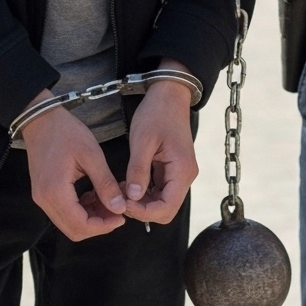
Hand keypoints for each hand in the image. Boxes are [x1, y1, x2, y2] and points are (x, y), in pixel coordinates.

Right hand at [21, 90, 127, 240]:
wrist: (41, 119)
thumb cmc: (66, 132)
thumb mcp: (92, 155)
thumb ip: (105, 183)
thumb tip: (119, 207)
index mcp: (55, 192)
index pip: (80, 225)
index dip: (103, 226)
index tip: (122, 216)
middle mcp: (45, 201)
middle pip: (73, 229)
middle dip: (98, 224)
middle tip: (118, 211)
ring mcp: (42, 197)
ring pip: (68, 222)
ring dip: (90, 217)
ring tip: (110, 201)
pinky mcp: (43, 192)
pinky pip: (63, 210)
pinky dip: (80, 209)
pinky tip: (94, 195)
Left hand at [121, 58, 198, 225]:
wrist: (169, 93)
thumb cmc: (157, 113)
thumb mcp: (143, 140)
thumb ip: (138, 171)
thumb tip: (132, 198)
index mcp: (182, 171)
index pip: (166, 209)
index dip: (144, 212)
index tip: (124, 203)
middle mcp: (185, 175)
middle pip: (165, 209)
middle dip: (142, 209)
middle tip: (120, 198)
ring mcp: (179, 172)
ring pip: (161, 201)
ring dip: (141, 201)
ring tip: (122, 188)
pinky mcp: (172, 168)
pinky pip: (159, 189)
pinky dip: (144, 192)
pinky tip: (129, 182)